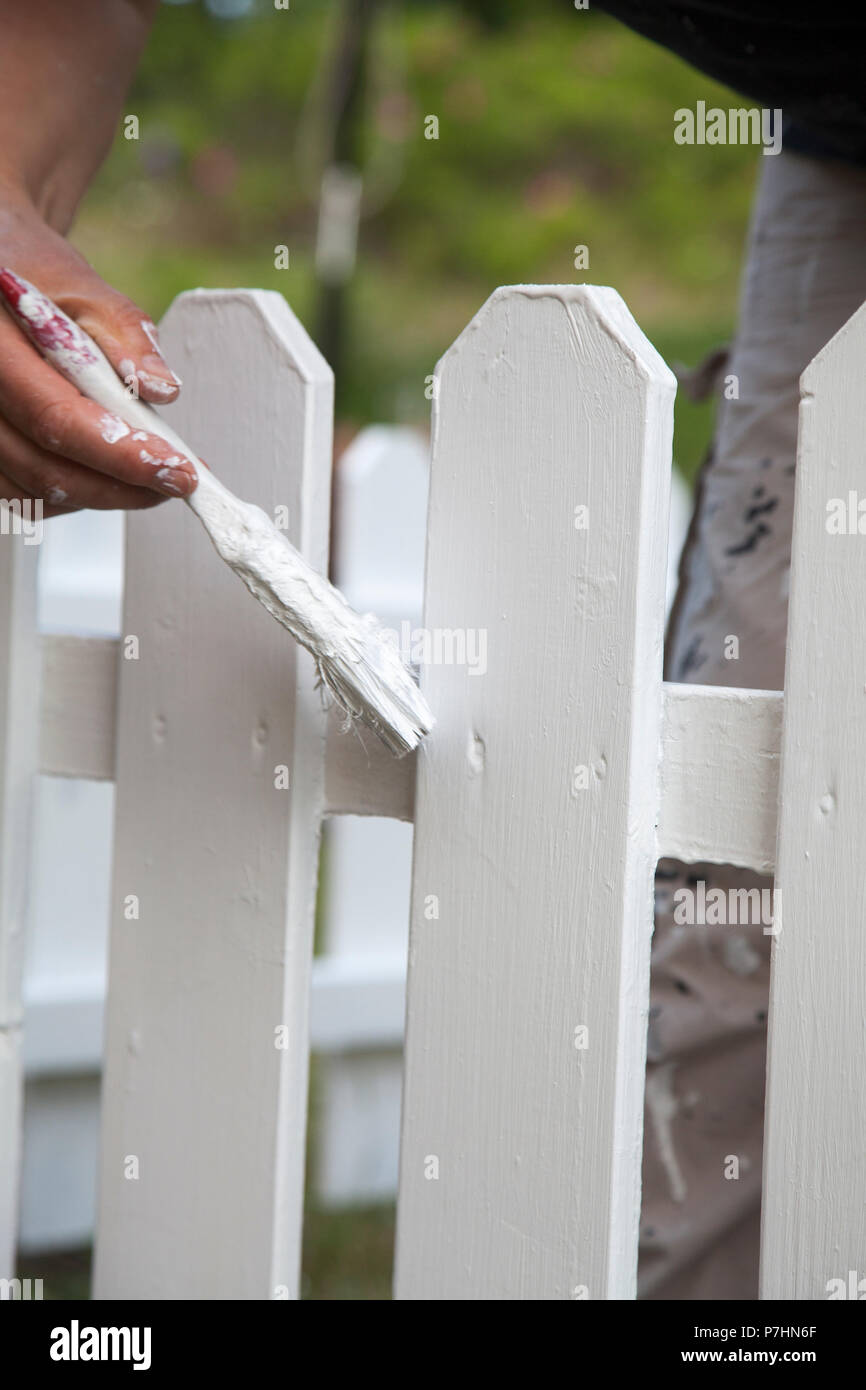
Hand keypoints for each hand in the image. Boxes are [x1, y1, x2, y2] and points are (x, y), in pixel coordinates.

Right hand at [0, 182, 196, 515]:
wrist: (1, 285)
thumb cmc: (38, 282)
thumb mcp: (85, 290)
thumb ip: (124, 335)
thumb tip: (161, 388)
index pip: (56, 418)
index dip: (121, 455)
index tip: (178, 470)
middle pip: (43, 467)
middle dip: (119, 486)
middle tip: (176, 482)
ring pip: (33, 490)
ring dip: (99, 495)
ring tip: (148, 478)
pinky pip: (22, 494)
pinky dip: (70, 496)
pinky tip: (104, 477)